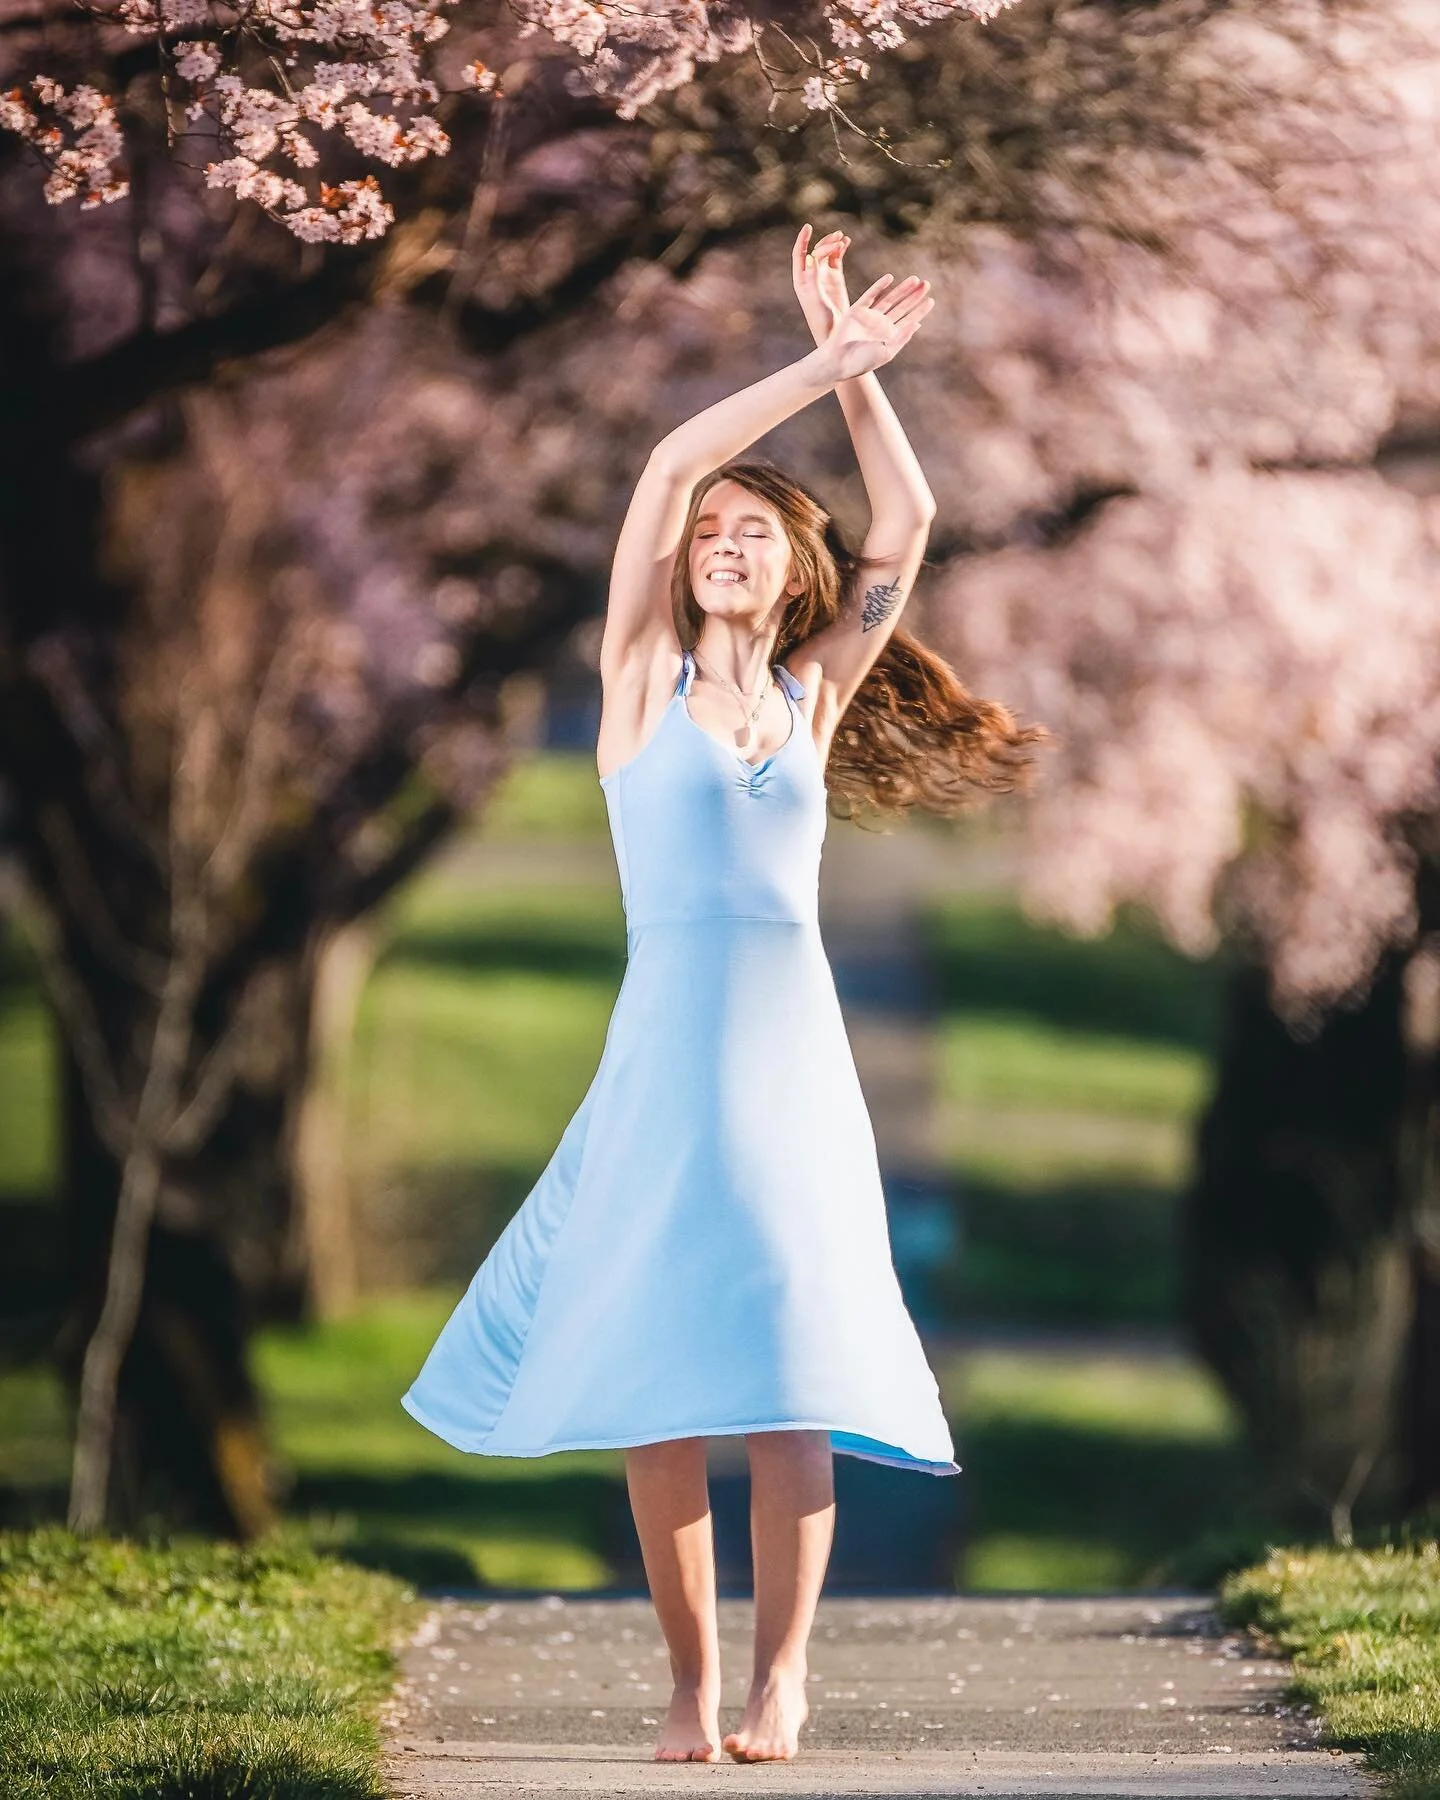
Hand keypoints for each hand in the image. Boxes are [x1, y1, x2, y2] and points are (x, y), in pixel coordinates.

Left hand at [792, 222, 852, 343]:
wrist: (833, 333)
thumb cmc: (821, 320)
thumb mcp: (816, 299)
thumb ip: (813, 278)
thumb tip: (810, 257)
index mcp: (801, 280)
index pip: (799, 254)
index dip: (803, 240)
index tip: (808, 227)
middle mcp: (811, 275)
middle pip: (815, 252)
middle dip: (825, 243)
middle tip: (837, 240)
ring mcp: (824, 276)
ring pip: (826, 253)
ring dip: (832, 243)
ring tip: (841, 237)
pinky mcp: (836, 279)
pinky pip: (837, 259)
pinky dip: (841, 250)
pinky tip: (846, 242)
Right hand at [810, 269, 933, 385]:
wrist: (838, 361)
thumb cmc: (861, 362)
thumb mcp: (887, 351)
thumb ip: (901, 337)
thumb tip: (917, 324)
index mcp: (889, 337)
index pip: (908, 320)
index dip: (919, 310)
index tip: (931, 300)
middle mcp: (881, 325)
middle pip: (902, 306)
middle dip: (914, 296)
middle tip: (927, 284)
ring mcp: (870, 316)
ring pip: (889, 299)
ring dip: (902, 289)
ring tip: (915, 279)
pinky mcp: (857, 310)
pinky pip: (871, 295)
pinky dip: (880, 286)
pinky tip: (890, 278)